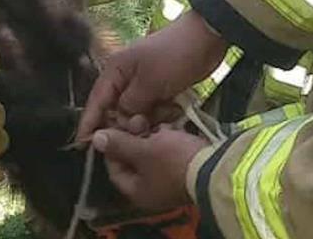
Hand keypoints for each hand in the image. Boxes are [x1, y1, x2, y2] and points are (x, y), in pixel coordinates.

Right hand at [78, 12, 228, 139]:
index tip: (83, 144)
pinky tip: (174, 111)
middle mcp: (125, 79)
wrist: (207, 38)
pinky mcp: (160, 90)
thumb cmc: (174, 56)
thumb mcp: (149, 82)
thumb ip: (131, 105)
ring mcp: (143, 84)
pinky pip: (153, 110)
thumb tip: (121, 120)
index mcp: (115, 71)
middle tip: (143, 129)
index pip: (96, 101)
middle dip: (128, 123)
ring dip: (149, 119)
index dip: (89, 123)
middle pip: (116, 111)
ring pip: (136, 113)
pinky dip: (162, 114)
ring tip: (166, 114)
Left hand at [93, 126, 207, 212]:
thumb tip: (95, 140)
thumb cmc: (175, 162)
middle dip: (134, 137)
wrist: (217, 167)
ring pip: (153, 153)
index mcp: (137, 191)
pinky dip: (168, 139)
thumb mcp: (143, 150)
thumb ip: (118, 144)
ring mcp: (171, 180)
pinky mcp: (187, 169)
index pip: (114, 168)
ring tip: (156, 123)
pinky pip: (171, 152)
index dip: (112, 146)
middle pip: (134, 160)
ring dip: (152, 135)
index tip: (114, 128)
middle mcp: (153, 190)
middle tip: (137, 121)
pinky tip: (171, 126)